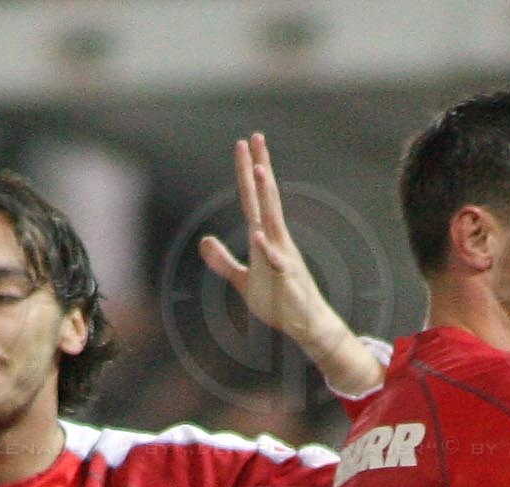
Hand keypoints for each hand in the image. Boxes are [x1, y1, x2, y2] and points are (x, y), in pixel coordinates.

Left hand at [199, 135, 380, 396]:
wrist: (305, 324)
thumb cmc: (278, 300)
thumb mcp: (243, 280)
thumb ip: (223, 261)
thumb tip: (204, 241)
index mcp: (264, 237)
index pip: (253, 198)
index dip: (247, 172)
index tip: (245, 144)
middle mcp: (275, 239)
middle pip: (265, 198)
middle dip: (259, 168)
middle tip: (255, 138)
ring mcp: (282, 256)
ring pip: (272, 220)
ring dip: (267, 195)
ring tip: (260, 168)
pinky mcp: (286, 277)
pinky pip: (275, 260)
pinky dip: (267, 248)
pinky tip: (258, 234)